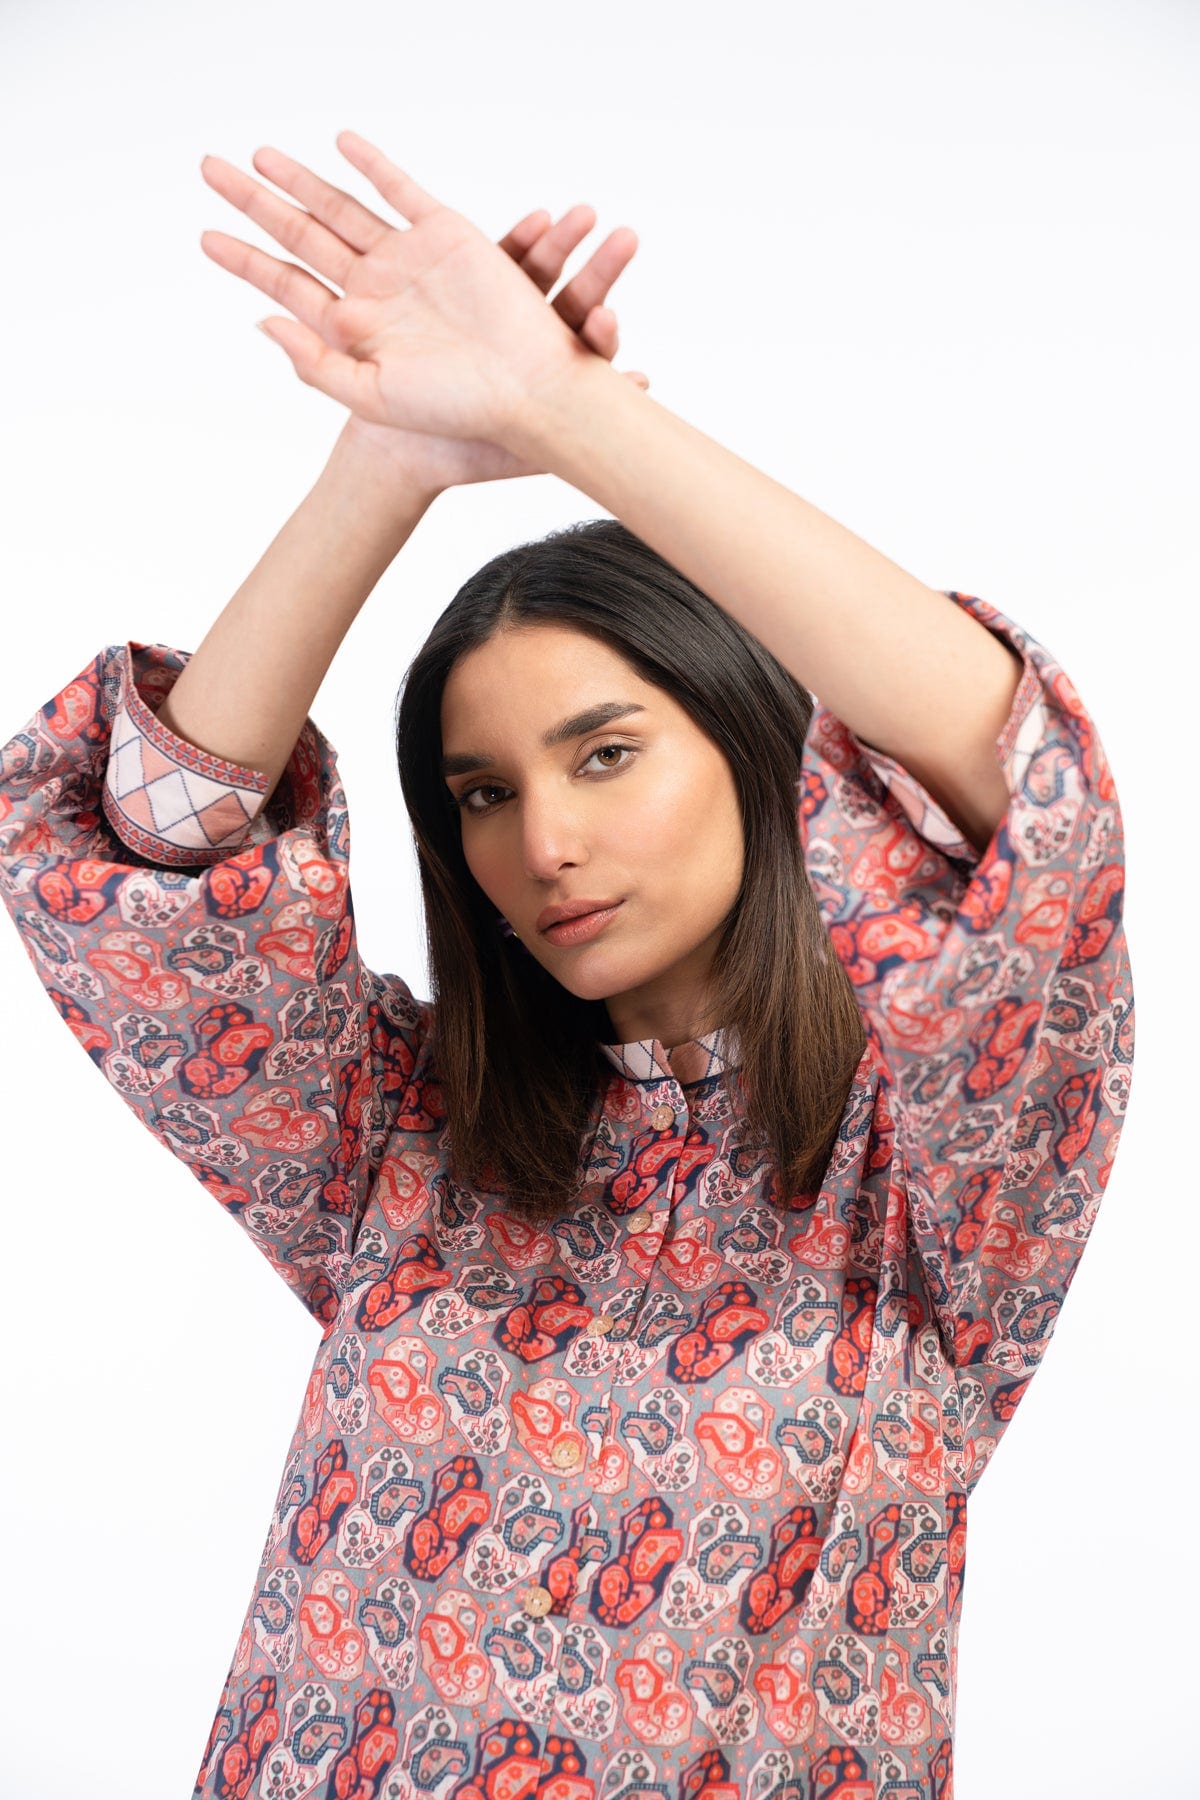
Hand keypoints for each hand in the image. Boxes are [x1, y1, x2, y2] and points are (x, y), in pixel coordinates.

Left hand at [199, 130, 640, 456]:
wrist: (526, 391)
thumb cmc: (456, 410)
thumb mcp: (372, 398)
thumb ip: (315, 364)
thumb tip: (262, 320)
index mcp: (352, 329)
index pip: (285, 283)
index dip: (244, 259)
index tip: (205, 237)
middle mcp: (373, 288)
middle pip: (301, 234)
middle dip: (254, 202)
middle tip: (209, 169)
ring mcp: (407, 258)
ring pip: (341, 207)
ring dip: (300, 180)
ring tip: (258, 156)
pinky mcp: (446, 234)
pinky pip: (401, 191)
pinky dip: (372, 166)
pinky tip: (342, 144)